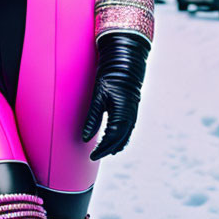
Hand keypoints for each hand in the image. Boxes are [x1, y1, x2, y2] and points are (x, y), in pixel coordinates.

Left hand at [81, 32, 149, 160]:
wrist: (125, 63)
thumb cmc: (110, 77)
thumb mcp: (98, 96)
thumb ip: (92, 118)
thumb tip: (85, 138)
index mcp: (121, 113)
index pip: (111, 138)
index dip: (101, 148)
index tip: (91, 155)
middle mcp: (130, 116)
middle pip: (120, 140)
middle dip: (107, 149)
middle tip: (94, 156)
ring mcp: (133, 113)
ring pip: (126, 136)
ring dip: (115, 145)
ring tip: (104, 151)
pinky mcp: (132, 110)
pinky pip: (128, 130)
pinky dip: (121, 138)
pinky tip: (114, 140)